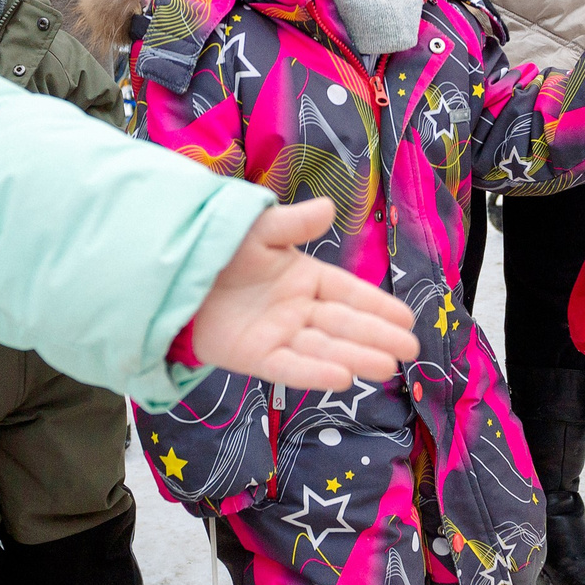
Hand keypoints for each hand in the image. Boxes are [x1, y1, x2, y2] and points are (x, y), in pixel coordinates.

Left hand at [188, 198, 418, 389]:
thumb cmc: (220, 248)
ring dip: (355, 357)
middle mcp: (297, 309)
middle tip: (410, 350)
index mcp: (305, 277)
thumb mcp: (260, 230)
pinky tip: (343, 378)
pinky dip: (313, 373)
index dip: (378, 306)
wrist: (173, 274)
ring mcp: (277, 335)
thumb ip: (293, 223)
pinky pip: (288, 367)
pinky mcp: (254, 357)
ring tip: (387, 367)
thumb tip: (329, 207)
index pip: (349, 293)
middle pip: (344, 325)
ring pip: (323, 348)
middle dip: (377, 337)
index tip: (407, 319)